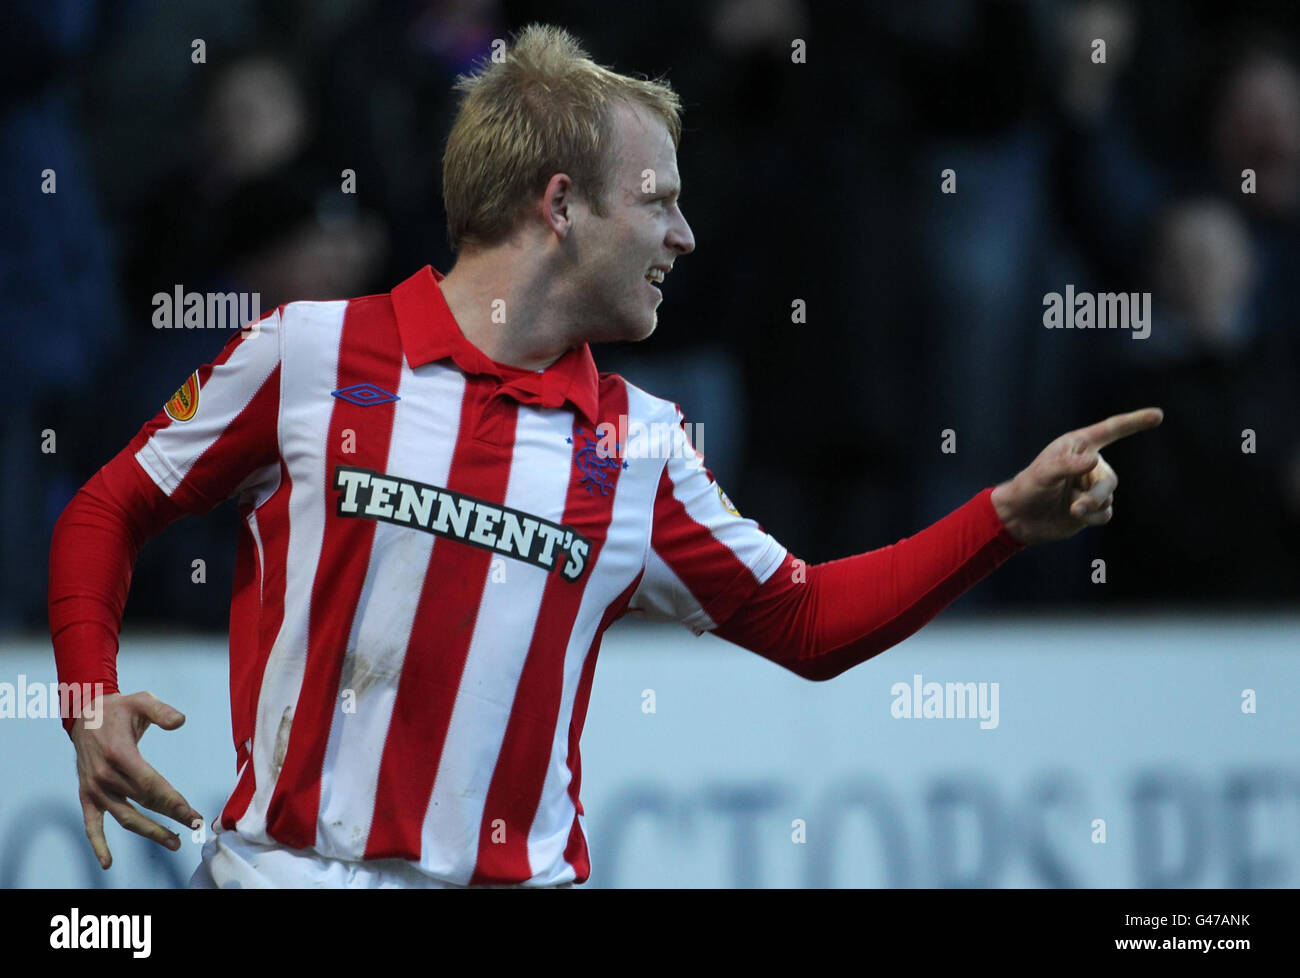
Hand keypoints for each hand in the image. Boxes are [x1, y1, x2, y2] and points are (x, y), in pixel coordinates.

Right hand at [70, 691, 202, 868]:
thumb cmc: (118, 709)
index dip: (173, 802)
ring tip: (174, 842)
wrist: (84, 714)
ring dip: (149, 832)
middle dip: (171, 815)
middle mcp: (105, 775)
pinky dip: (98, 844)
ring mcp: (94, 788)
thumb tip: (180, 721)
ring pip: (125, 817)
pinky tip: (108, 862)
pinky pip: (91, 824)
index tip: (193, 814)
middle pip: (143, 802)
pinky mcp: (86, 795)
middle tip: (195, 825)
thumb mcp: (141, 700)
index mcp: (119, 754)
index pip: (151, 785)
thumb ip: (162, 711)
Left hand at [991, 408, 1163, 545]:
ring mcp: (1092, 486)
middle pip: (1110, 479)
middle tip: (1075, 507)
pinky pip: (1105, 513)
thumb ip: (1068, 466)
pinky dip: (1091, 518)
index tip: (1157, 415)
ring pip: (1108, 497)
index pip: (1111, 430)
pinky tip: (1075, 516)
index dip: (1135, 422)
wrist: (1020, 518)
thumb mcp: (1044, 473)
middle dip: (1095, 495)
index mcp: (1079, 446)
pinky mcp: (1093, 507)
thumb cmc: (1029, 488)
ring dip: (1090, 507)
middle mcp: (1090, 464)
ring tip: (1070, 508)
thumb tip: (1095, 461)